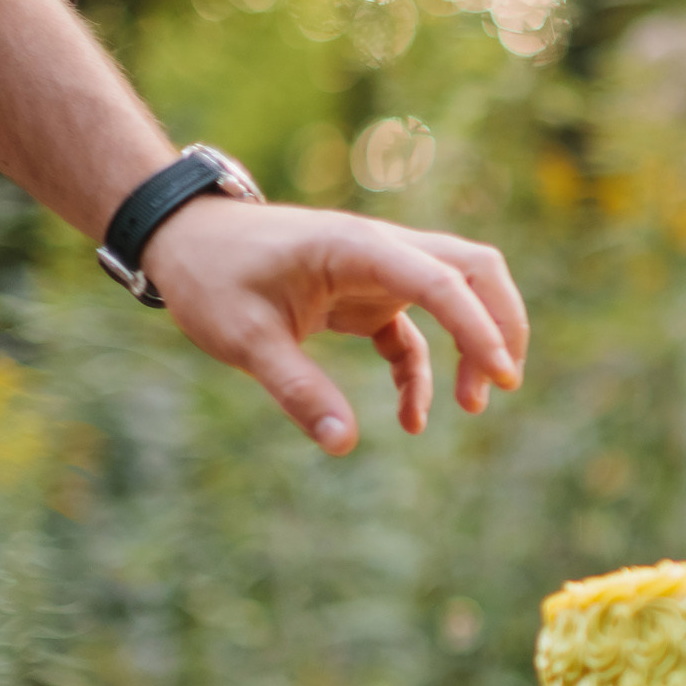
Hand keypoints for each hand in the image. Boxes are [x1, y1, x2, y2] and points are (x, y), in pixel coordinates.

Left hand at [141, 199, 528, 454]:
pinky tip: (412, 418)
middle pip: (475, 269)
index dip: (479, 327)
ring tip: (474, 404)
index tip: (499, 377)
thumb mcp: (244, 337)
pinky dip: (425, 371)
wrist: (181, 240)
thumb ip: (297, 389)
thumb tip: (344, 445)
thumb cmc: (209, 276)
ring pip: (459, 292)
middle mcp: (380, 251)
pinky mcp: (366, 296)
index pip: (442, 279)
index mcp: (357, 248)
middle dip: (502, 323)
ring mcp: (378, 272)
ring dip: (476, 342)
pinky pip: (416, 331)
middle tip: (504, 382)